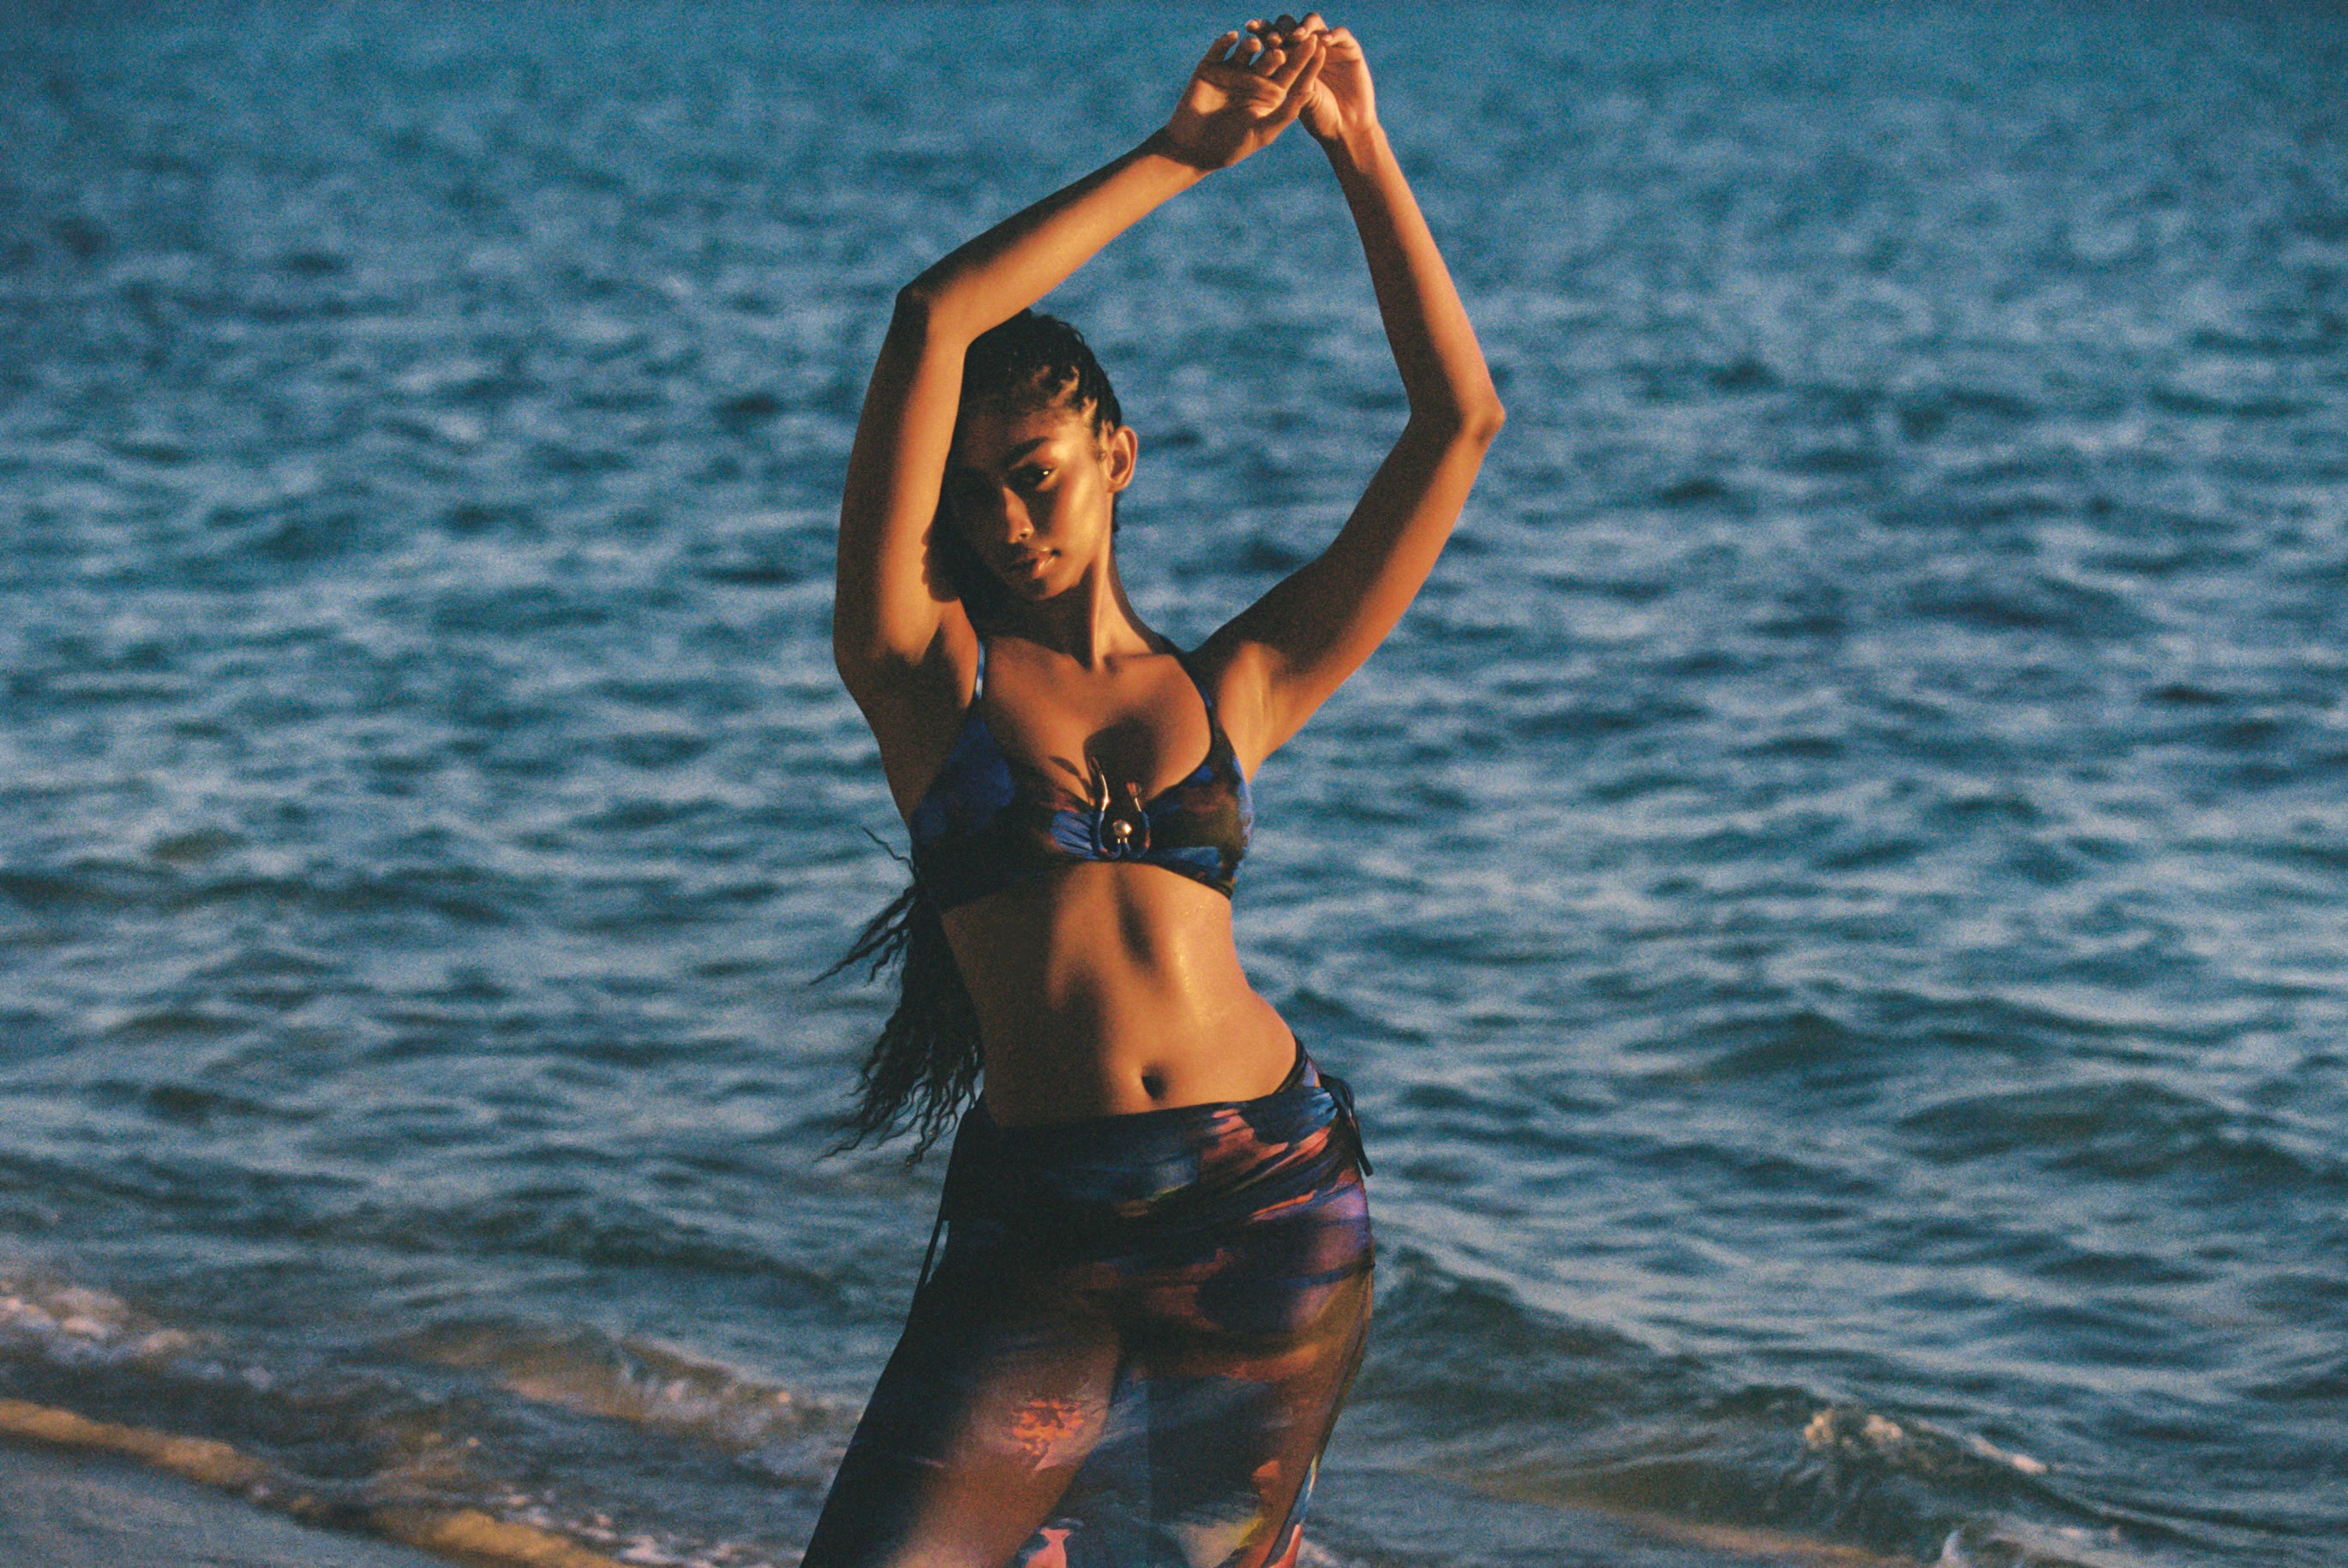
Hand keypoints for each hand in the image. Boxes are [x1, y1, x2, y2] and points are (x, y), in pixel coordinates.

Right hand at [1157, 27, 1326, 170]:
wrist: (1193, 150)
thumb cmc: (1231, 147)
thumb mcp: (1262, 133)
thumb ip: (1285, 114)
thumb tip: (1309, 92)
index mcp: (1271, 93)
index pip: (1291, 73)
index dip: (1304, 60)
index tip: (1318, 45)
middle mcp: (1254, 79)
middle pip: (1270, 57)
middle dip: (1280, 47)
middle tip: (1290, 38)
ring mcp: (1232, 71)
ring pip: (1245, 51)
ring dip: (1252, 44)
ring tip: (1258, 44)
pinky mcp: (1210, 67)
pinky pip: (1218, 50)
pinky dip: (1224, 42)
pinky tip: (1232, 37)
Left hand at [1246, 13, 1374, 148]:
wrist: (1347, 129)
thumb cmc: (1318, 120)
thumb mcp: (1298, 101)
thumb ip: (1288, 78)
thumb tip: (1278, 54)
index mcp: (1289, 58)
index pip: (1274, 39)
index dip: (1264, 34)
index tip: (1255, 35)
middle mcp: (1307, 47)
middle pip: (1291, 26)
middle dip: (1282, 29)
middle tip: (1276, 37)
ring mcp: (1329, 45)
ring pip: (1313, 24)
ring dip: (1304, 28)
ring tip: (1298, 37)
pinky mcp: (1349, 48)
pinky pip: (1341, 34)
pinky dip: (1333, 35)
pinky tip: (1324, 42)